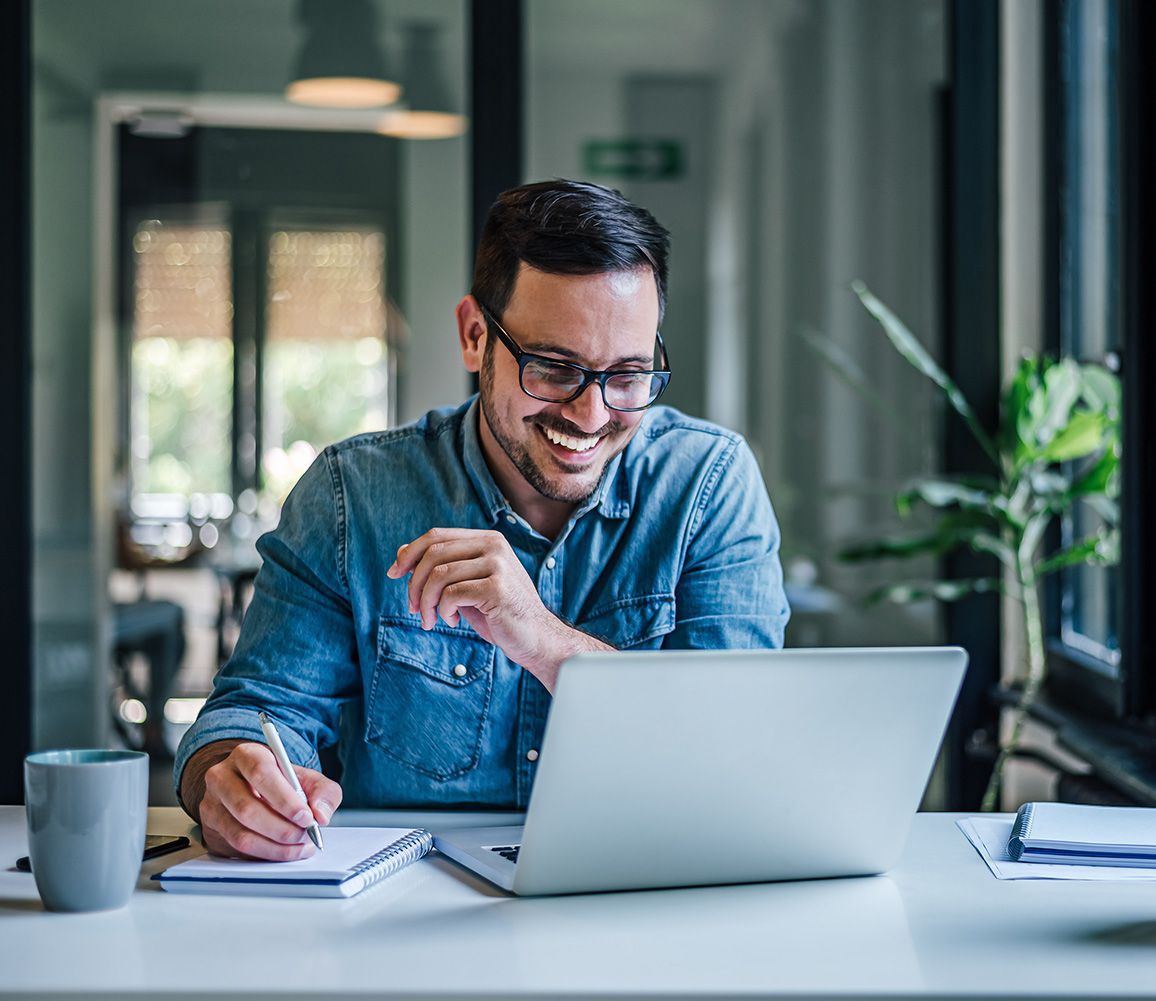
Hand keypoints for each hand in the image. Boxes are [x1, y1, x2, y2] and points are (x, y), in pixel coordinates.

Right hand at [184, 740, 342, 860]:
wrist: (254, 789)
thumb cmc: (281, 783)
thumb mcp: (307, 779)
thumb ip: (323, 792)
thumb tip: (321, 814)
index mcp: (247, 755)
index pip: (260, 773)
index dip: (285, 799)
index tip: (306, 817)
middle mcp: (222, 777)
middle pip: (247, 808)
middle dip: (282, 829)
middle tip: (305, 835)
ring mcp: (212, 804)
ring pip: (240, 834)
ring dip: (275, 846)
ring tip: (298, 845)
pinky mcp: (211, 829)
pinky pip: (237, 849)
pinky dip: (265, 854)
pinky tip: (283, 851)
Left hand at [386, 528, 610, 690]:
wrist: (534, 638)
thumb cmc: (498, 613)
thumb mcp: (466, 585)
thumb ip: (441, 567)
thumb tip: (402, 551)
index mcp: (487, 539)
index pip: (436, 536)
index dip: (409, 553)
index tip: (394, 573)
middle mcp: (494, 546)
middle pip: (433, 553)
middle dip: (414, 583)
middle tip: (413, 608)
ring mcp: (498, 565)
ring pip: (439, 575)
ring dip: (426, 602)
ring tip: (431, 619)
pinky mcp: (497, 588)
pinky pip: (452, 594)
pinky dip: (443, 611)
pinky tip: (452, 621)